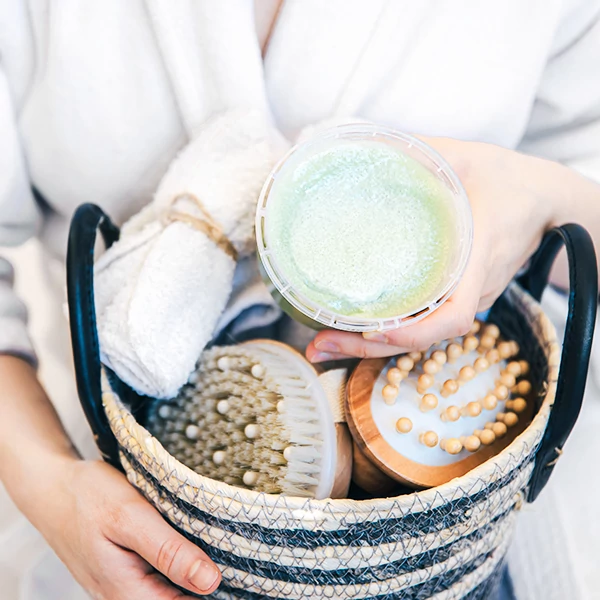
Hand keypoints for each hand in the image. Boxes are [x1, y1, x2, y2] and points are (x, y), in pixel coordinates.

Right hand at [24, 458, 221, 598]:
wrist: (52, 487)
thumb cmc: (87, 498)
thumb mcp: (131, 517)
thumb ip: (169, 552)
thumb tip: (210, 582)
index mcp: (127, 594)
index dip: (216, 590)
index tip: (239, 567)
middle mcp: (124, 598)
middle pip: (179, 599)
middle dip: (206, 578)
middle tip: (228, 545)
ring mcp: (123, 588)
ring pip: (171, 589)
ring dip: (193, 567)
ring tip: (213, 539)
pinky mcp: (125, 573)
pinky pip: (160, 577)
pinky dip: (178, 560)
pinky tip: (190, 538)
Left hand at [306, 138, 560, 360]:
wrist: (545, 201)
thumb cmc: (507, 179)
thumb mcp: (465, 156)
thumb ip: (418, 149)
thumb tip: (360, 140)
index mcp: (477, 260)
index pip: (452, 316)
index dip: (414, 332)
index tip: (375, 330)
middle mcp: (471, 291)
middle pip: (421, 338)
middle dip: (368, 349)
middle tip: (319, 346)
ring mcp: (465, 299)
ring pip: (418, 336)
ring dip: (370, 347)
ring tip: (323, 343)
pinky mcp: (457, 297)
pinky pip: (422, 323)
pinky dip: (386, 332)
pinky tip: (351, 328)